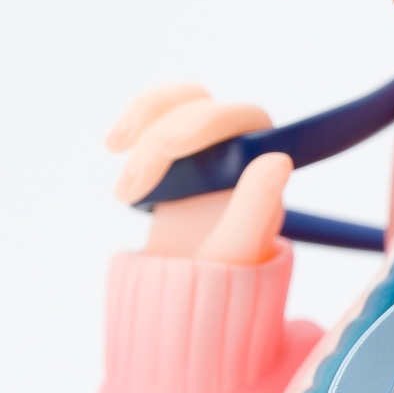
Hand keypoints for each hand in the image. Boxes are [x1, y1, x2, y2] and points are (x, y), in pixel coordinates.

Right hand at [105, 83, 291, 265]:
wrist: (184, 290)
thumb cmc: (219, 275)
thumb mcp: (234, 249)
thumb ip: (256, 207)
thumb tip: (278, 160)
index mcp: (263, 168)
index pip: (246, 118)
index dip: (209, 121)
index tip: (172, 143)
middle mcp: (239, 148)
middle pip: (201, 108)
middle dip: (156, 143)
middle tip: (129, 193)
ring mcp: (206, 144)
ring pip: (177, 102)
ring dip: (141, 124)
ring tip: (121, 182)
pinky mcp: (175, 146)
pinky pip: (154, 114)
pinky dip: (132, 125)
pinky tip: (114, 146)